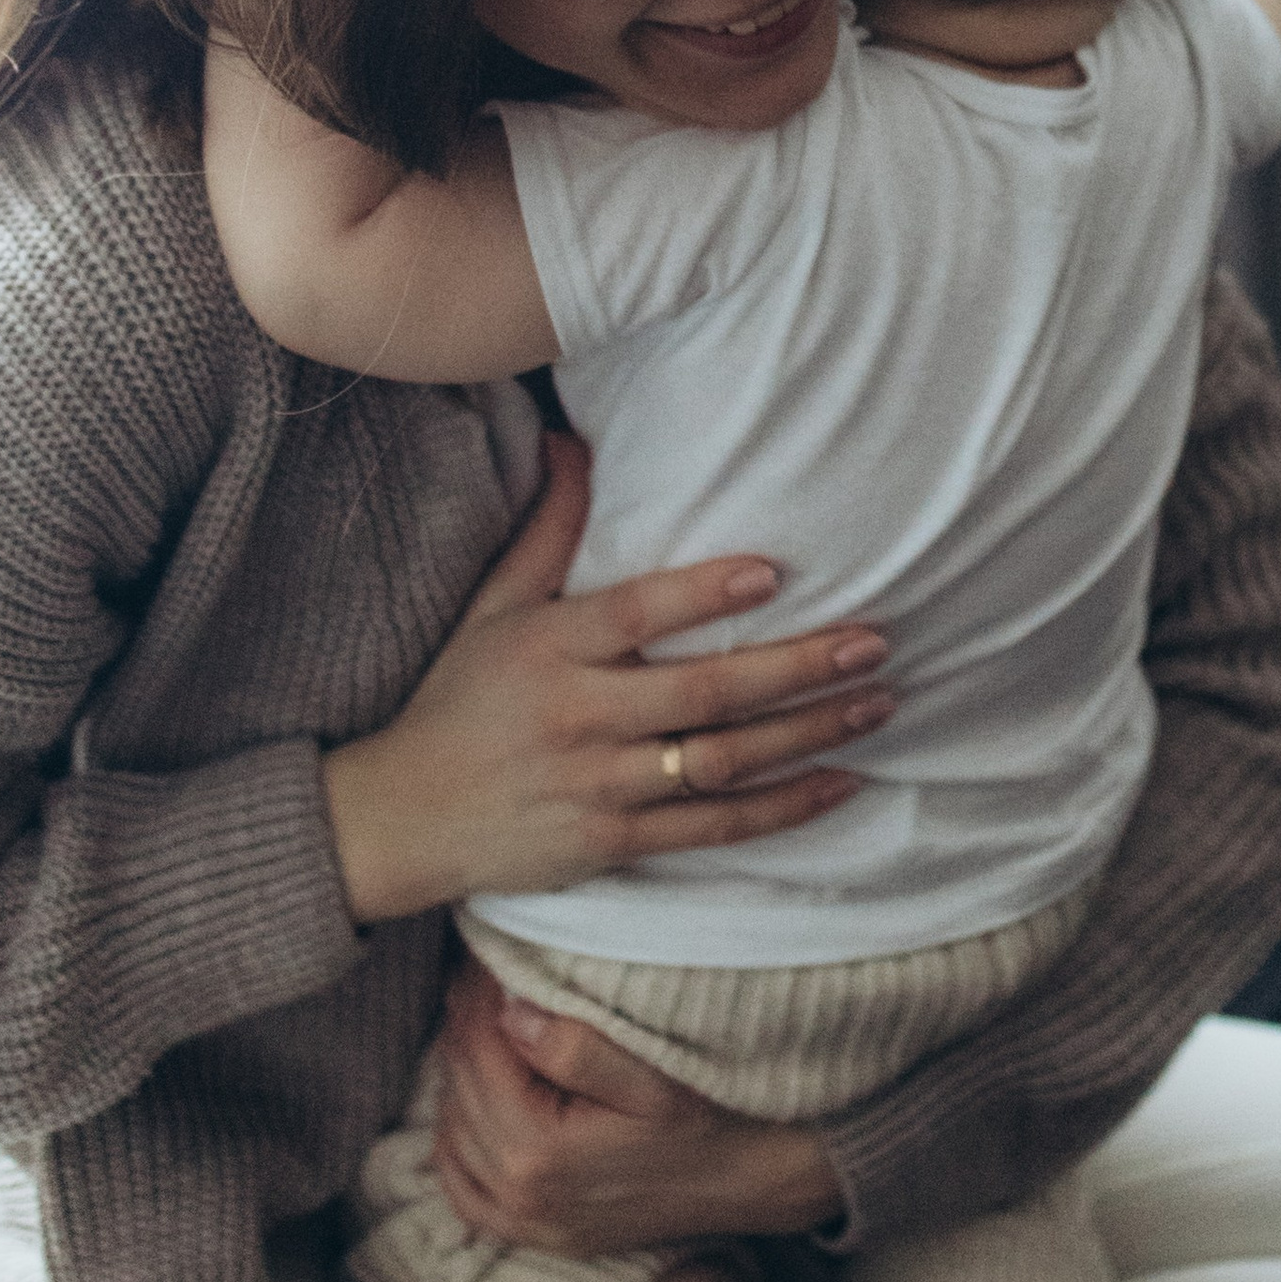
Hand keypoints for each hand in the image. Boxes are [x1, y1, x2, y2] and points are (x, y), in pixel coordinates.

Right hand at [321, 432, 892, 924]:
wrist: (403, 819)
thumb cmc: (458, 699)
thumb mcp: (492, 608)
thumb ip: (548, 529)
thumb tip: (573, 439)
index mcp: (548, 648)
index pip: (635, 614)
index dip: (704, 595)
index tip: (775, 572)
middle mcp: (577, 717)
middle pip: (702, 694)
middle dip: (797, 668)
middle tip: (873, 642)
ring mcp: (597, 785)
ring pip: (721, 761)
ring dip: (808, 733)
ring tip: (877, 702)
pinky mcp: (611, 842)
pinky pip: (712, 827)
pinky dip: (781, 807)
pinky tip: (841, 781)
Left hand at [429, 958, 844, 1255]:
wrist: (757, 1179)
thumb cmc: (714, 1116)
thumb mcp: (655, 1074)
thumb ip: (576, 1045)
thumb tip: (508, 1013)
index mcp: (539, 1152)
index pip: (477, 1050)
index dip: (478, 992)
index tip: (490, 952)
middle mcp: (520, 1197)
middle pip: (459, 1086)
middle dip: (468, 1025)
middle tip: (487, 976)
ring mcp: (526, 1224)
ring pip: (453, 1133)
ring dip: (464, 1076)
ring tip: (492, 1027)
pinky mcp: (536, 1236)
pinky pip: (463, 1189)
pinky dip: (461, 1140)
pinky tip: (481, 1101)